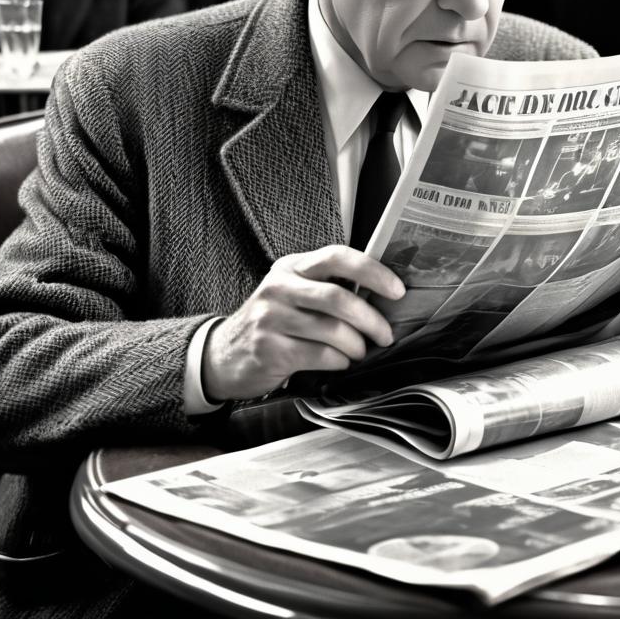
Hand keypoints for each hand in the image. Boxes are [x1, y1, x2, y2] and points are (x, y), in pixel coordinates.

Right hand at [201, 246, 405, 401]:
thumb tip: (381, 295)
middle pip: (338, 297)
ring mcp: (272, 318)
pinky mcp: (270, 348)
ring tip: (359, 351)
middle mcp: (280, 287)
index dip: (372, 271)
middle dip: (370, 319)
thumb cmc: (272, 322)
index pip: (337, 257)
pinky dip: (338, 361)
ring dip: (355, 345)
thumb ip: (327, 287)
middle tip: (385, 334)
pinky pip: (319, 355)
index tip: (396, 289)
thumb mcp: (293, 293)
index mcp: (292, 267)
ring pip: (331, 330)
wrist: (223, 355)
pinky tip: (339, 362)